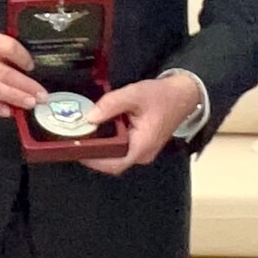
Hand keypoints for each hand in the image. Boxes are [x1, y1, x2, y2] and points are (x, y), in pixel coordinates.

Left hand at [75, 73, 203, 174]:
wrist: (184, 94)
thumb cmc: (162, 96)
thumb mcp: (135, 94)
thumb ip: (111, 104)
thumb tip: (89, 117)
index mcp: (142, 146)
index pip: (113, 164)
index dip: (92, 160)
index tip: (76, 149)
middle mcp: (142, 155)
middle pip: (111, 162)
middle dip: (92, 154)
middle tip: (74, 140)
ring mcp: (142, 152)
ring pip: (115, 157)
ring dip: (99, 148)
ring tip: (81, 136)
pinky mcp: (141, 145)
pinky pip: (120, 149)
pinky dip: (108, 143)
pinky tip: (96, 131)